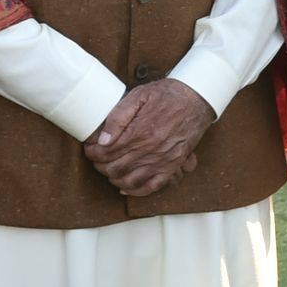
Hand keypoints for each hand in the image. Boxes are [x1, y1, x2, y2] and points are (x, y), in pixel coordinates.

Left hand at [82, 79, 217, 196]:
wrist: (196, 99)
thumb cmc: (166, 95)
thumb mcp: (138, 96)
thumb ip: (118, 116)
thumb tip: (103, 139)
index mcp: (139, 132)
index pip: (106, 152)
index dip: (92, 152)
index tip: (90, 148)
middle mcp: (150, 150)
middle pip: (114, 168)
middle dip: (100, 165)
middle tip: (97, 159)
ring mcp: (162, 161)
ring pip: (129, 181)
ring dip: (114, 178)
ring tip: (109, 169)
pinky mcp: (173, 166)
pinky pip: (152, 187)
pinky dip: (136, 191)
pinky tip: (126, 187)